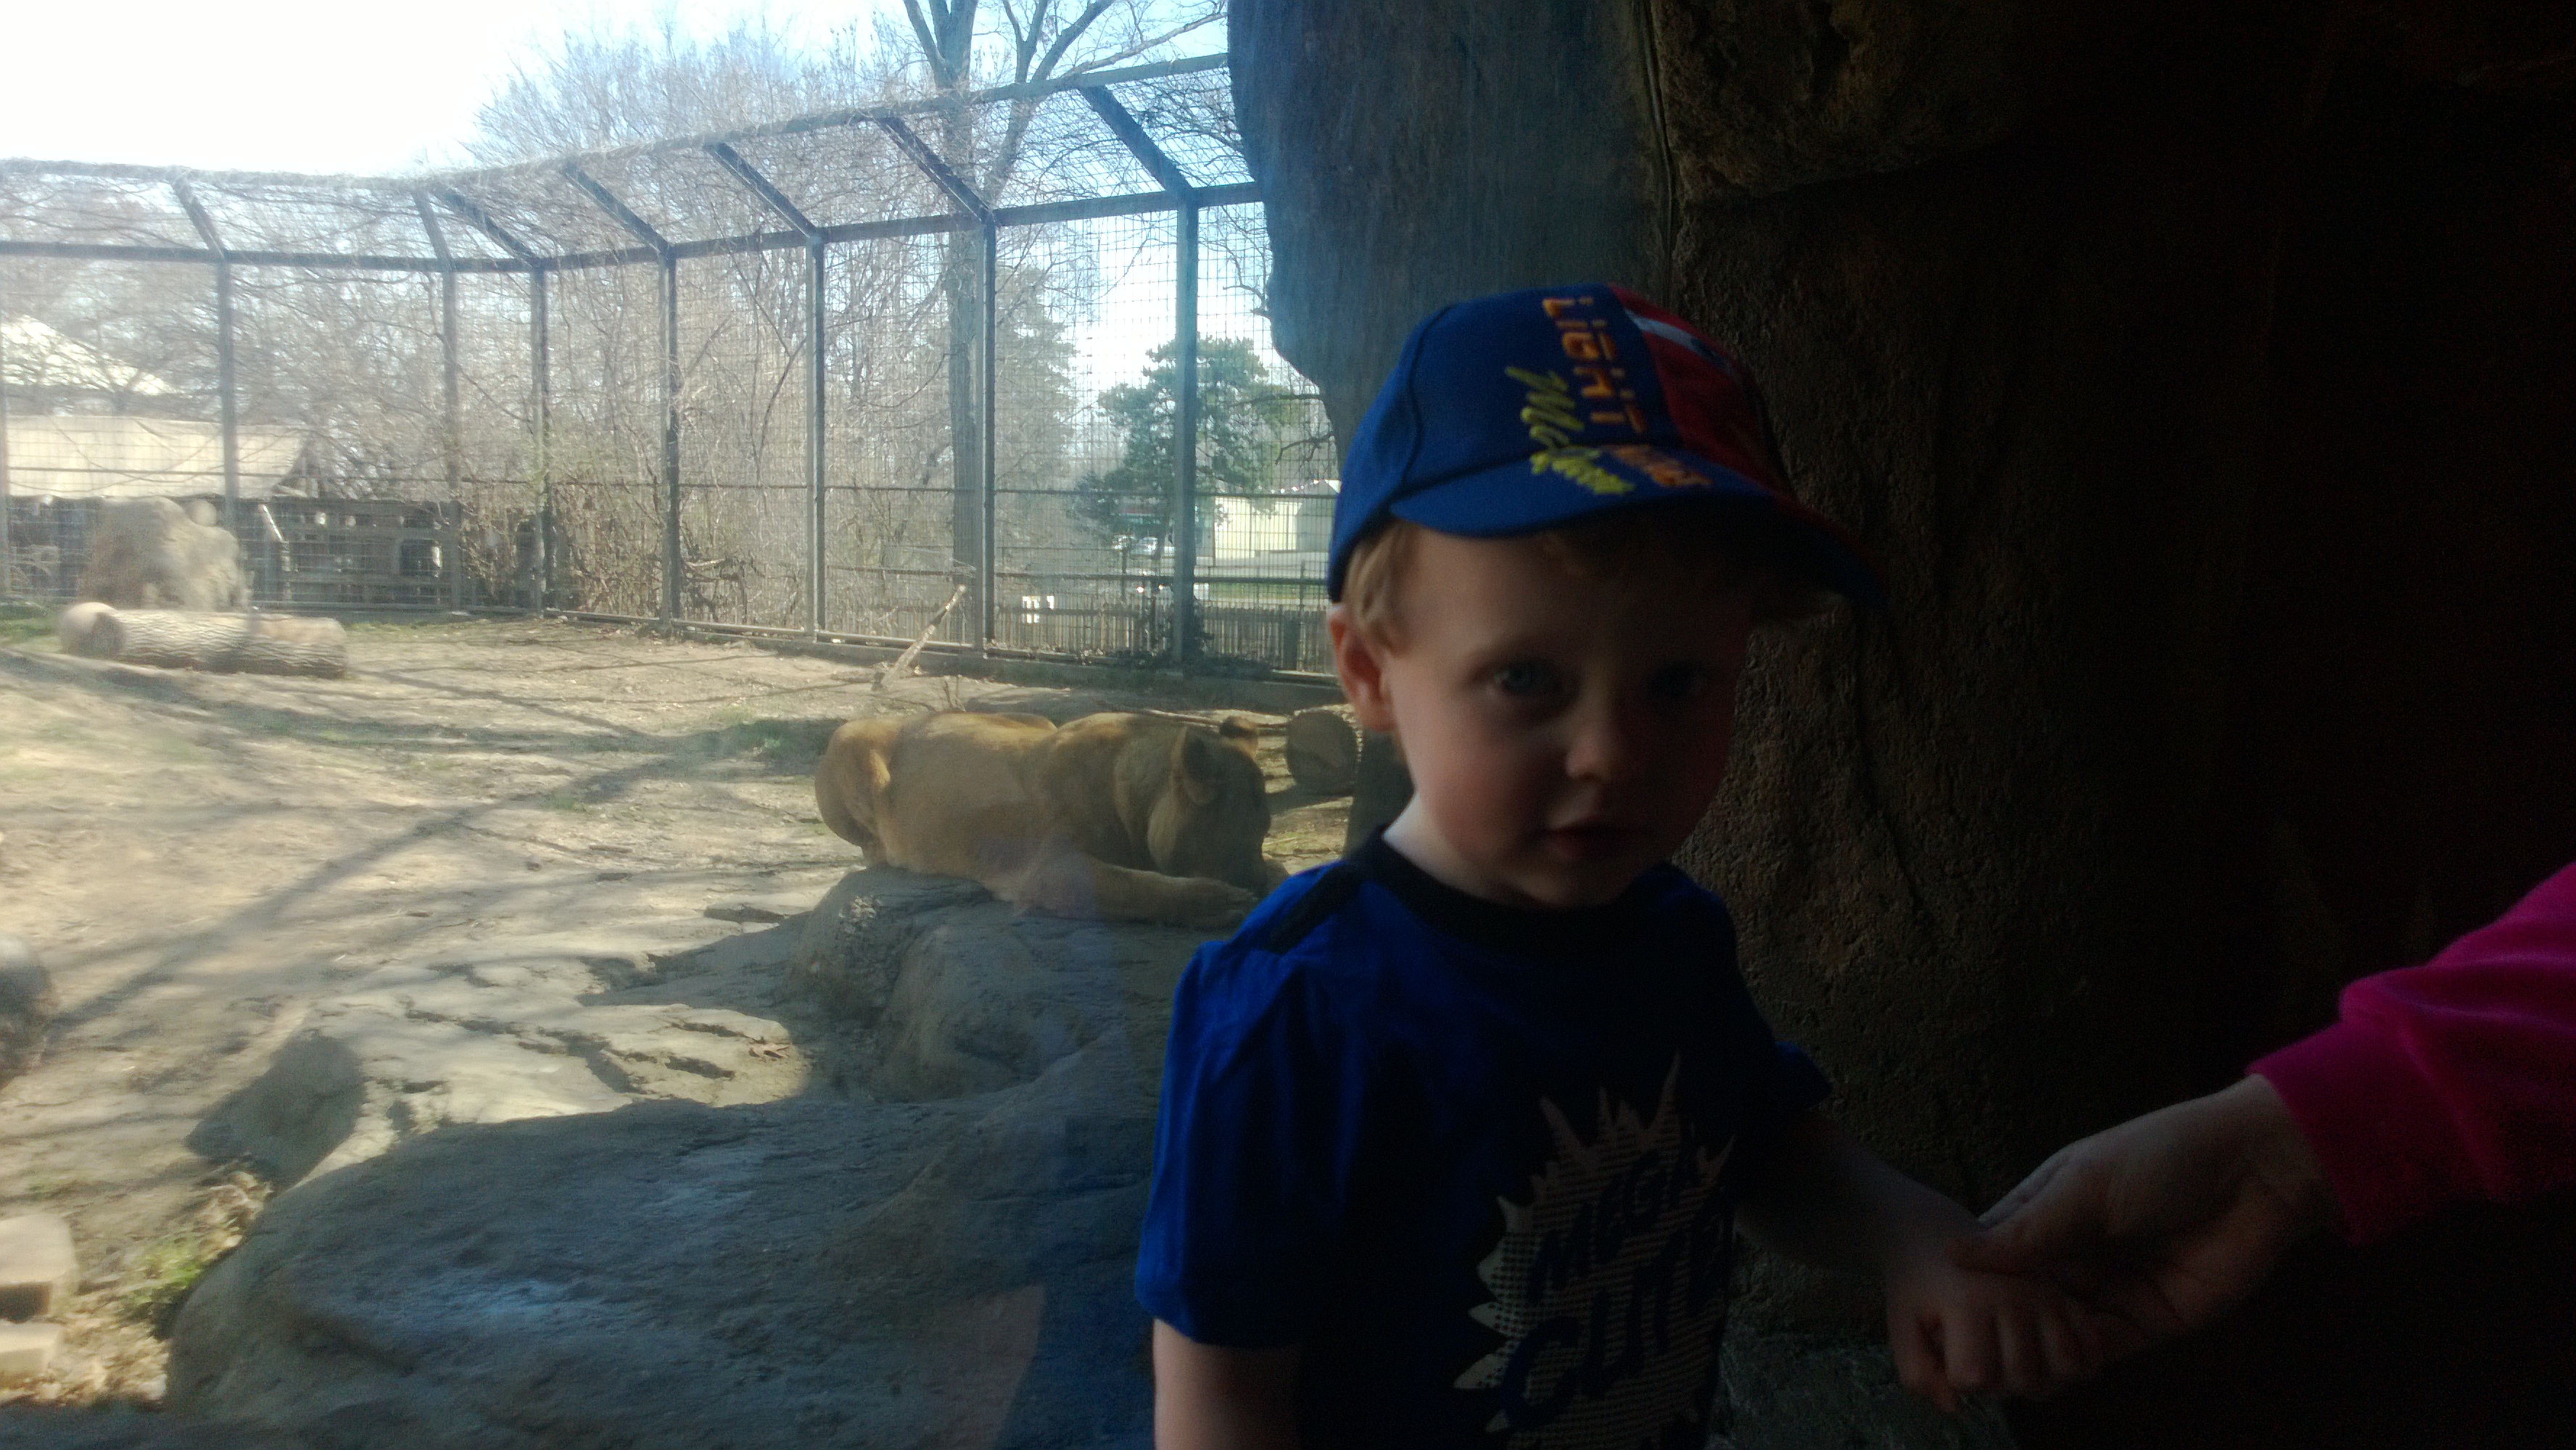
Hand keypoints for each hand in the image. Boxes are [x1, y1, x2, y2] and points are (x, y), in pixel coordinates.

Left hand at [1881, 1195, 2109, 1411]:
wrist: (1936, 1232)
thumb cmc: (1916, 1285)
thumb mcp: (1903, 1325)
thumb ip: (1917, 1373)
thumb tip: (1955, 1407)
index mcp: (1968, 1302)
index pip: (1976, 1377)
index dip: (1959, 1380)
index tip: (1948, 1355)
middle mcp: (2014, 1296)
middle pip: (2024, 1378)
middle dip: (1998, 1385)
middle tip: (1979, 1359)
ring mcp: (2045, 1295)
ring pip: (2065, 1367)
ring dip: (2039, 1378)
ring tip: (2011, 1361)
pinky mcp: (2065, 1296)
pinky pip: (2090, 1348)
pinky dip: (2076, 1363)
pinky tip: (2043, 1356)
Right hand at [1950, 1076, 2332, 1353]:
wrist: (2257, 1173)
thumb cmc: (2164, 1156)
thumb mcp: (2086, 1184)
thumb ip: (2029, 1229)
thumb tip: (1957, 1255)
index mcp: (2048, 1210)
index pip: (1995, 1251)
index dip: (1970, 1277)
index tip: (1948, 1301)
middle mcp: (2073, 1252)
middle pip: (2023, 1298)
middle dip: (2004, 1323)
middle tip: (1983, 1345)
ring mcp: (2110, 1287)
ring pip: (2059, 1329)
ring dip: (2042, 1347)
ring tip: (2024, 1361)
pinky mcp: (2151, 1319)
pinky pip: (2106, 1346)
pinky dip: (2085, 1357)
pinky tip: (2071, 1360)